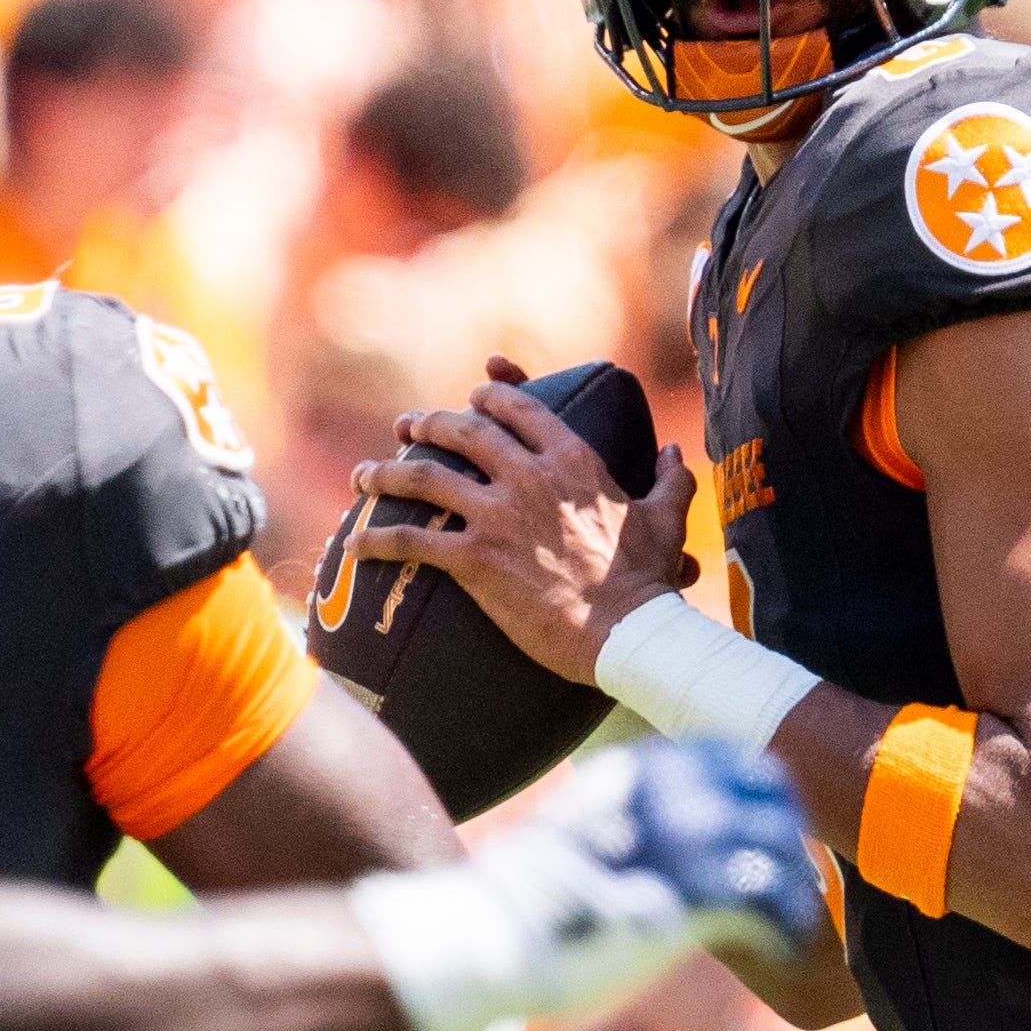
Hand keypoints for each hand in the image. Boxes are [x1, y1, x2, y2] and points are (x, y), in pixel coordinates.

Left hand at [348, 357, 701, 682]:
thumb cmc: (648, 580)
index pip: (518, 410)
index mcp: (572, 459)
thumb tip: (676, 452)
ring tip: (363, 476)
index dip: (488, 398)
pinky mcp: (475, 559)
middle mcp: (528, 476)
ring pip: (425, 478)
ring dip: (386, 472)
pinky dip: (376, 540)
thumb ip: (672, 479)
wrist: (627, 633)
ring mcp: (498, 516)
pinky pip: (411, 541)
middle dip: (427, 424)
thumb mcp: (667, 519)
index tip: (470, 400)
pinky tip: (353, 546)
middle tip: (406, 428)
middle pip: (461, 432)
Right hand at [525, 739, 824, 966]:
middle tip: (788, 881)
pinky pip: (772, 906)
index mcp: (641, 766)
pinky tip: (775, 948)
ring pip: (781, 852)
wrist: (490, 935)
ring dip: (794, 890)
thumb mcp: (581, 821)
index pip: (741, 760)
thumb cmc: (529, 894)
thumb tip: (681, 833)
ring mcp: (683, 842)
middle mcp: (669, 790)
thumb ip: (635, 814)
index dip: (766, 799)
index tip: (768, 831)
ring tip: (791, 922)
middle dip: (788, 842)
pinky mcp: (694, 902)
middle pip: (774, 801)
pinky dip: (784, 929)